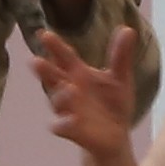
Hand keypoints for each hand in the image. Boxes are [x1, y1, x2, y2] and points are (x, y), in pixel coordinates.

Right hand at [24, 23, 138, 163]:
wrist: (116, 136)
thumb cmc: (112, 103)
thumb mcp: (120, 78)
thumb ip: (120, 56)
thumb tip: (128, 29)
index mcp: (78, 73)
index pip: (64, 56)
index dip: (54, 46)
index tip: (43, 34)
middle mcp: (68, 89)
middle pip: (52, 77)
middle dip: (44, 70)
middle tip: (35, 61)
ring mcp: (68, 109)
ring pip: (57, 101)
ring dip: (61, 95)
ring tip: (70, 88)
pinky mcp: (71, 129)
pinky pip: (63, 126)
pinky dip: (65, 123)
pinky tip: (71, 119)